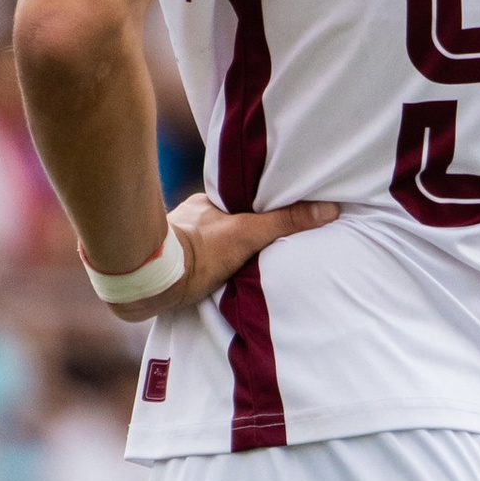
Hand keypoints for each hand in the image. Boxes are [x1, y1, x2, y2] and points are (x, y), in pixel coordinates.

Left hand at [105, 192, 337, 321]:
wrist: (149, 279)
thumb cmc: (198, 251)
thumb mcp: (248, 233)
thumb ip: (285, 223)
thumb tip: (330, 209)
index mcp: (210, 203)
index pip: (242, 200)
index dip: (260, 204)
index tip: (280, 208)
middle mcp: (192, 219)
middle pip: (226, 221)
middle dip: (242, 229)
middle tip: (266, 239)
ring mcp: (178, 242)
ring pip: (208, 243)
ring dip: (222, 252)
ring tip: (244, 263)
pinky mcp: (167, 267)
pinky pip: (193, 263)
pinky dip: (204, 269)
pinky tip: (214, 280)